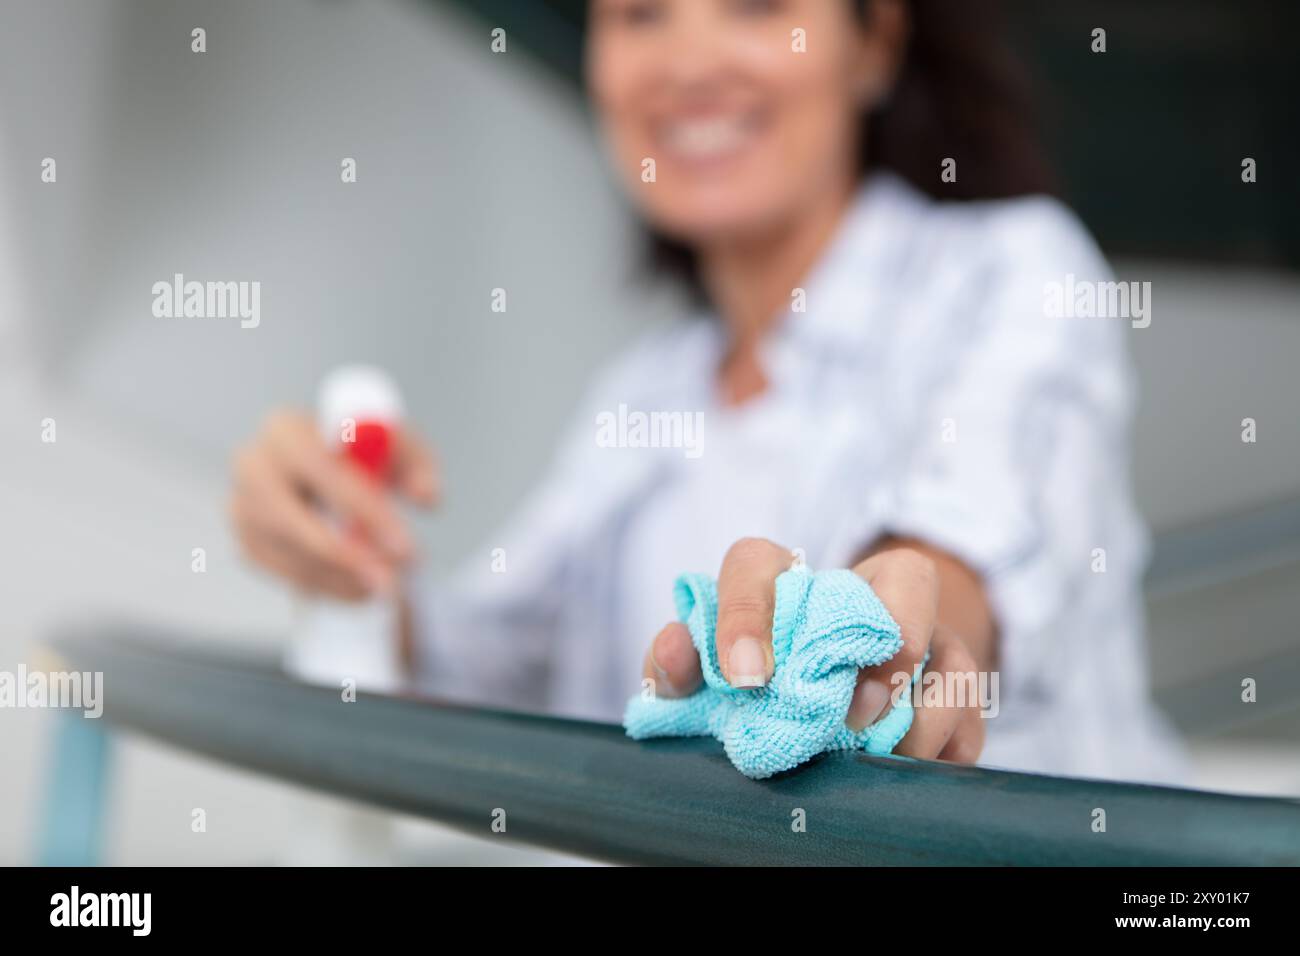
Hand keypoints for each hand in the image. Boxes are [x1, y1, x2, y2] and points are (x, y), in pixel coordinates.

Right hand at [229, 409, 437, 599]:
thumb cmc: (362, 453)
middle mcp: (252, 466)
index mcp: (286, 428)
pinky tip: (360, 589)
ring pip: (289, 555)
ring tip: (388, 586)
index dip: (365, 511)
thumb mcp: (397, 448)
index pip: (322, 471)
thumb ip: (419, 467)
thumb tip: (426, 496)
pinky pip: (285, 575)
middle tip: (393, 582)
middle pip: (291, 520)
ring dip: (342, 578)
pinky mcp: (246, 542)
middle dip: (347, 556)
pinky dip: (327, 588)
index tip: (406, 546)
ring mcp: (242, 508)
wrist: (327, 468)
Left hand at [641, 537, 985, 762]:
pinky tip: (903, 768)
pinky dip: (941, 748)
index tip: (745, 677)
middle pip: (908, 579)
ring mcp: (925, 633)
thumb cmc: (769, 670)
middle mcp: (867, 589)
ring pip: (952, 659)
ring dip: (919, 716)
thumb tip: (673, 657)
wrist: (836, 684)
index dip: (746, 612)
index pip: (756, 562)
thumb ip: (684, 661)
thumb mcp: (714, 666)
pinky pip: (970, 714)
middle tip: (850, 717)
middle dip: (885, 655)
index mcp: (786, 575)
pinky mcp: (958, 683)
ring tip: (876, 755)